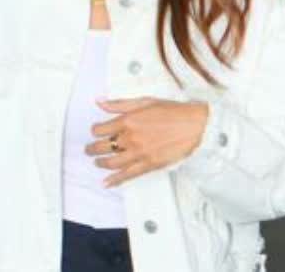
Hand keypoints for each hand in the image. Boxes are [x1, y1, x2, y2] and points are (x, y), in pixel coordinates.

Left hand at [87, 98, 209, 186]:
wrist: (195, 125)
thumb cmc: (174, 112)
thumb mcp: (145, 101)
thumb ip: (120, 103)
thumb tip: (101, 102)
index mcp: (128, 120)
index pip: (100, 129)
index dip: (95, 130)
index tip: (96, 131)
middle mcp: (130, 138)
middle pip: (101, 147)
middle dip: (92, 149)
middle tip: (89, 149)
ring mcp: (138, 153)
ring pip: (111, 162)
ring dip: (100, 163)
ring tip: (98, 162)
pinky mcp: (148, 164)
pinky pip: (127, 175)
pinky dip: (114, 180)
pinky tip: (107, 182)